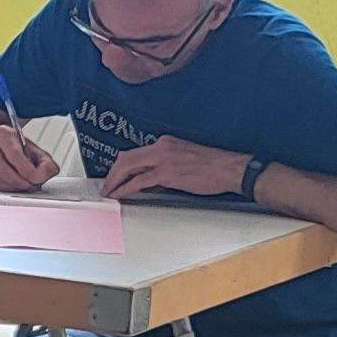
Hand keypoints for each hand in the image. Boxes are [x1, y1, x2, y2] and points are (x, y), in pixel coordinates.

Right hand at [0, 123, 60, 192]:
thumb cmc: (16, 151)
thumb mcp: (35, 152)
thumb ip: (46, 163)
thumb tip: (44, 173)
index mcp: (3, 133)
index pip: (15, 155)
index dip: (28, 171)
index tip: (37, 179)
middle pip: (3, 170)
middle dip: (21, 182)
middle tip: (31, 186)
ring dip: (12, 187)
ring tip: (23, 186)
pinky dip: (4, 189)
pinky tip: (12, 186)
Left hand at [104, 137, 250, 199]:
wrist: (231, 169)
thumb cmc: (213, 167)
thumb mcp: (184, 161)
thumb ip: (164, 168)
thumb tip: (148, 182)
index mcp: (165, 143)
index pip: (135, 153)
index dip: (121, 166)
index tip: (114, 176)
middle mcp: (161, 147)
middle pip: (126, 158)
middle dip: (112, 173)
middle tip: (106, 186)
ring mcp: (164, 159)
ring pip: (128, 167)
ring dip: (115, 181)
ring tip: (108, 191)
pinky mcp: (168, 172)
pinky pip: (139, 181)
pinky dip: (125, 188)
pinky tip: (120, 194)